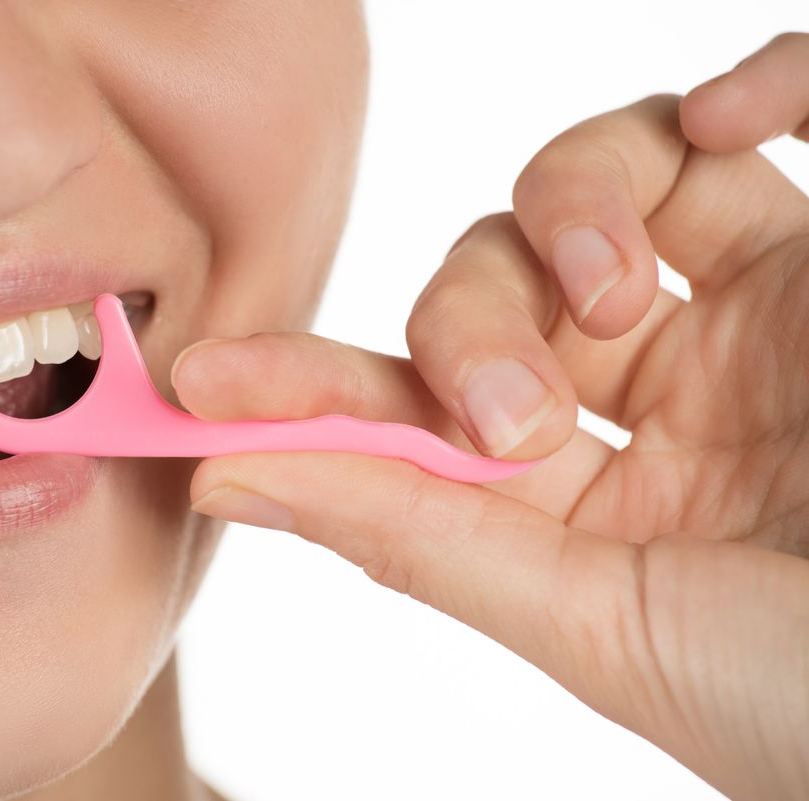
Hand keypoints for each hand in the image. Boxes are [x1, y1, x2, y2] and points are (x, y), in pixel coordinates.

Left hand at [175, 33, 808, 800]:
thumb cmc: (803, 697)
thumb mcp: (598, 623)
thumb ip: (416, 535)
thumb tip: (228, 476)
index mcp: (585, 493)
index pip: (410, 404)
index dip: (303, 383)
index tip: (201, 381)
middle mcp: (656, 392)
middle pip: (494, 273)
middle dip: (468, 317)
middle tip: (506, 408)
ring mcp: (759, 310)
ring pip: (607, 175)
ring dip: (575, 202)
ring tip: (617, 290)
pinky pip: (795, 102)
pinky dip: (766, 77)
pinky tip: (735, 113)